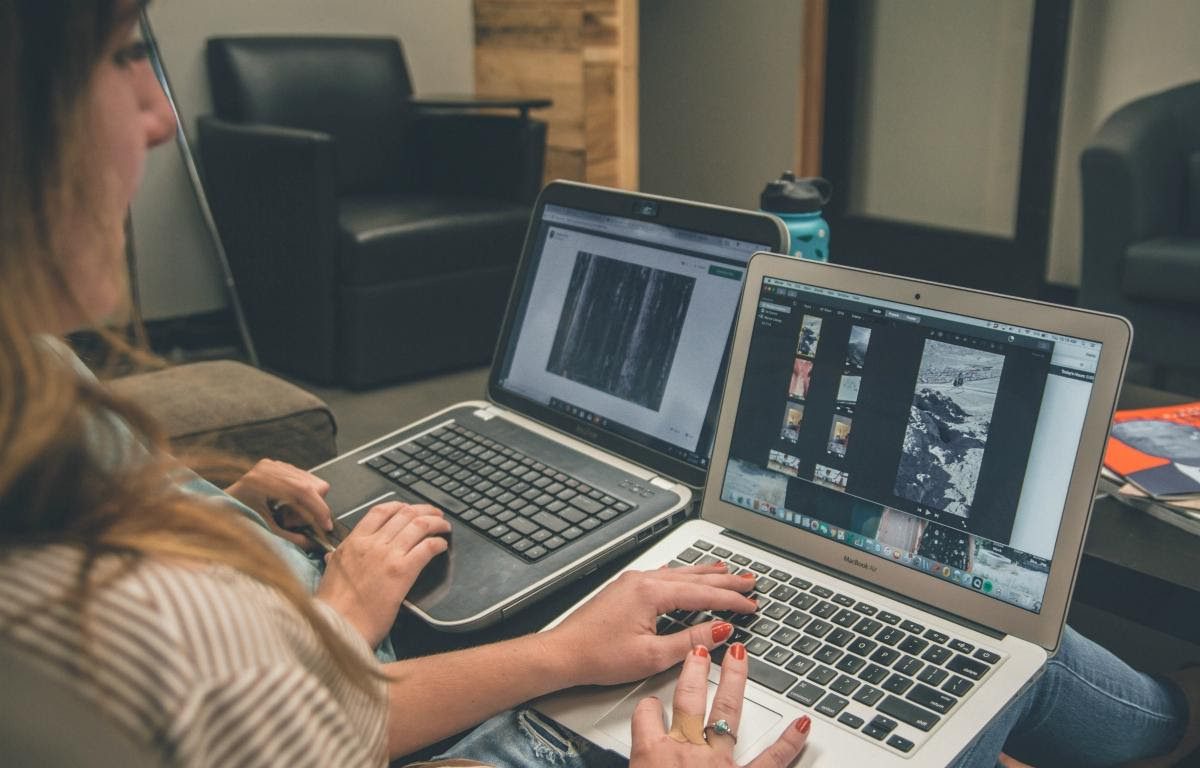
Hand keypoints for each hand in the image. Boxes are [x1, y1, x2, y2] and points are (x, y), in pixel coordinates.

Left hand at [224, 459, 332, 549]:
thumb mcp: (266, 532)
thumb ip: (292, 538)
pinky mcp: (277, 467)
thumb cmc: (236, 520)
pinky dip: (300, 496)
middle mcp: (271, 468)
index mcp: (264, 480)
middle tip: (293, 522)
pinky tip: (285, 505)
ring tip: (285, 514)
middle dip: (311, 507)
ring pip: (312, 481)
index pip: (305, 490)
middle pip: (313, 484)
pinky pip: (303, 479)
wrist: (218, 510)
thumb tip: (314, 544)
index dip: (320, 509)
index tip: (325, 525)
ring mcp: (274, 465)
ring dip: (306, 502)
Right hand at [315, 501, 449, 646]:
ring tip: (444, 527)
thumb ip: (336, 559)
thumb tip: (332, 555)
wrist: (338, 626)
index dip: (399, 506)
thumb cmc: (333, 607)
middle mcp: (371, 544)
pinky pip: (426, 548)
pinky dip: (437, 543)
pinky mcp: (402, 572)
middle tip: (434, 514)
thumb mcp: (330, 573)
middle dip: (424, 511)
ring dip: (436, 523)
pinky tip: (442, 546)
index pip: (380, 511)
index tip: (409, 508)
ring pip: (419, 526)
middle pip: (404, 514)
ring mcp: (388, 556)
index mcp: (354, 542)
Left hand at [545, 563, 757, 686]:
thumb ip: (690, 642)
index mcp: (651, 593)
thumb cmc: (599, 656)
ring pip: (679, 574)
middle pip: (694, 578)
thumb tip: (719, 632)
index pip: (703, 594)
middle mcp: (642, 580)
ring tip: (727, 572)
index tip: (751, 604)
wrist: (563, 653)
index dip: (731, 600)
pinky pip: (663, 576)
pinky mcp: (625, 589)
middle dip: (725, 581)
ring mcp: (632, 582)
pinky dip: (683, 577)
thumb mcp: (652, 656)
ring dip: (705, 575)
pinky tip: (686, 574)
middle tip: (750, 582)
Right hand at [630, 643, 809, 766]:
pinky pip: (771, 760)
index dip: (647, 707)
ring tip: (740, 657)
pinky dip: (789, 743)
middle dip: (693, 671)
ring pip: (725, 712)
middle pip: (687, 700)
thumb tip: (637, 767)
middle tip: (700, 652)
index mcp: (650, 756)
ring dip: (733, 682)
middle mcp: (684, 751)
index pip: (644, 715)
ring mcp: (716, 763)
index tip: (650, 705)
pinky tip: (803, 724)